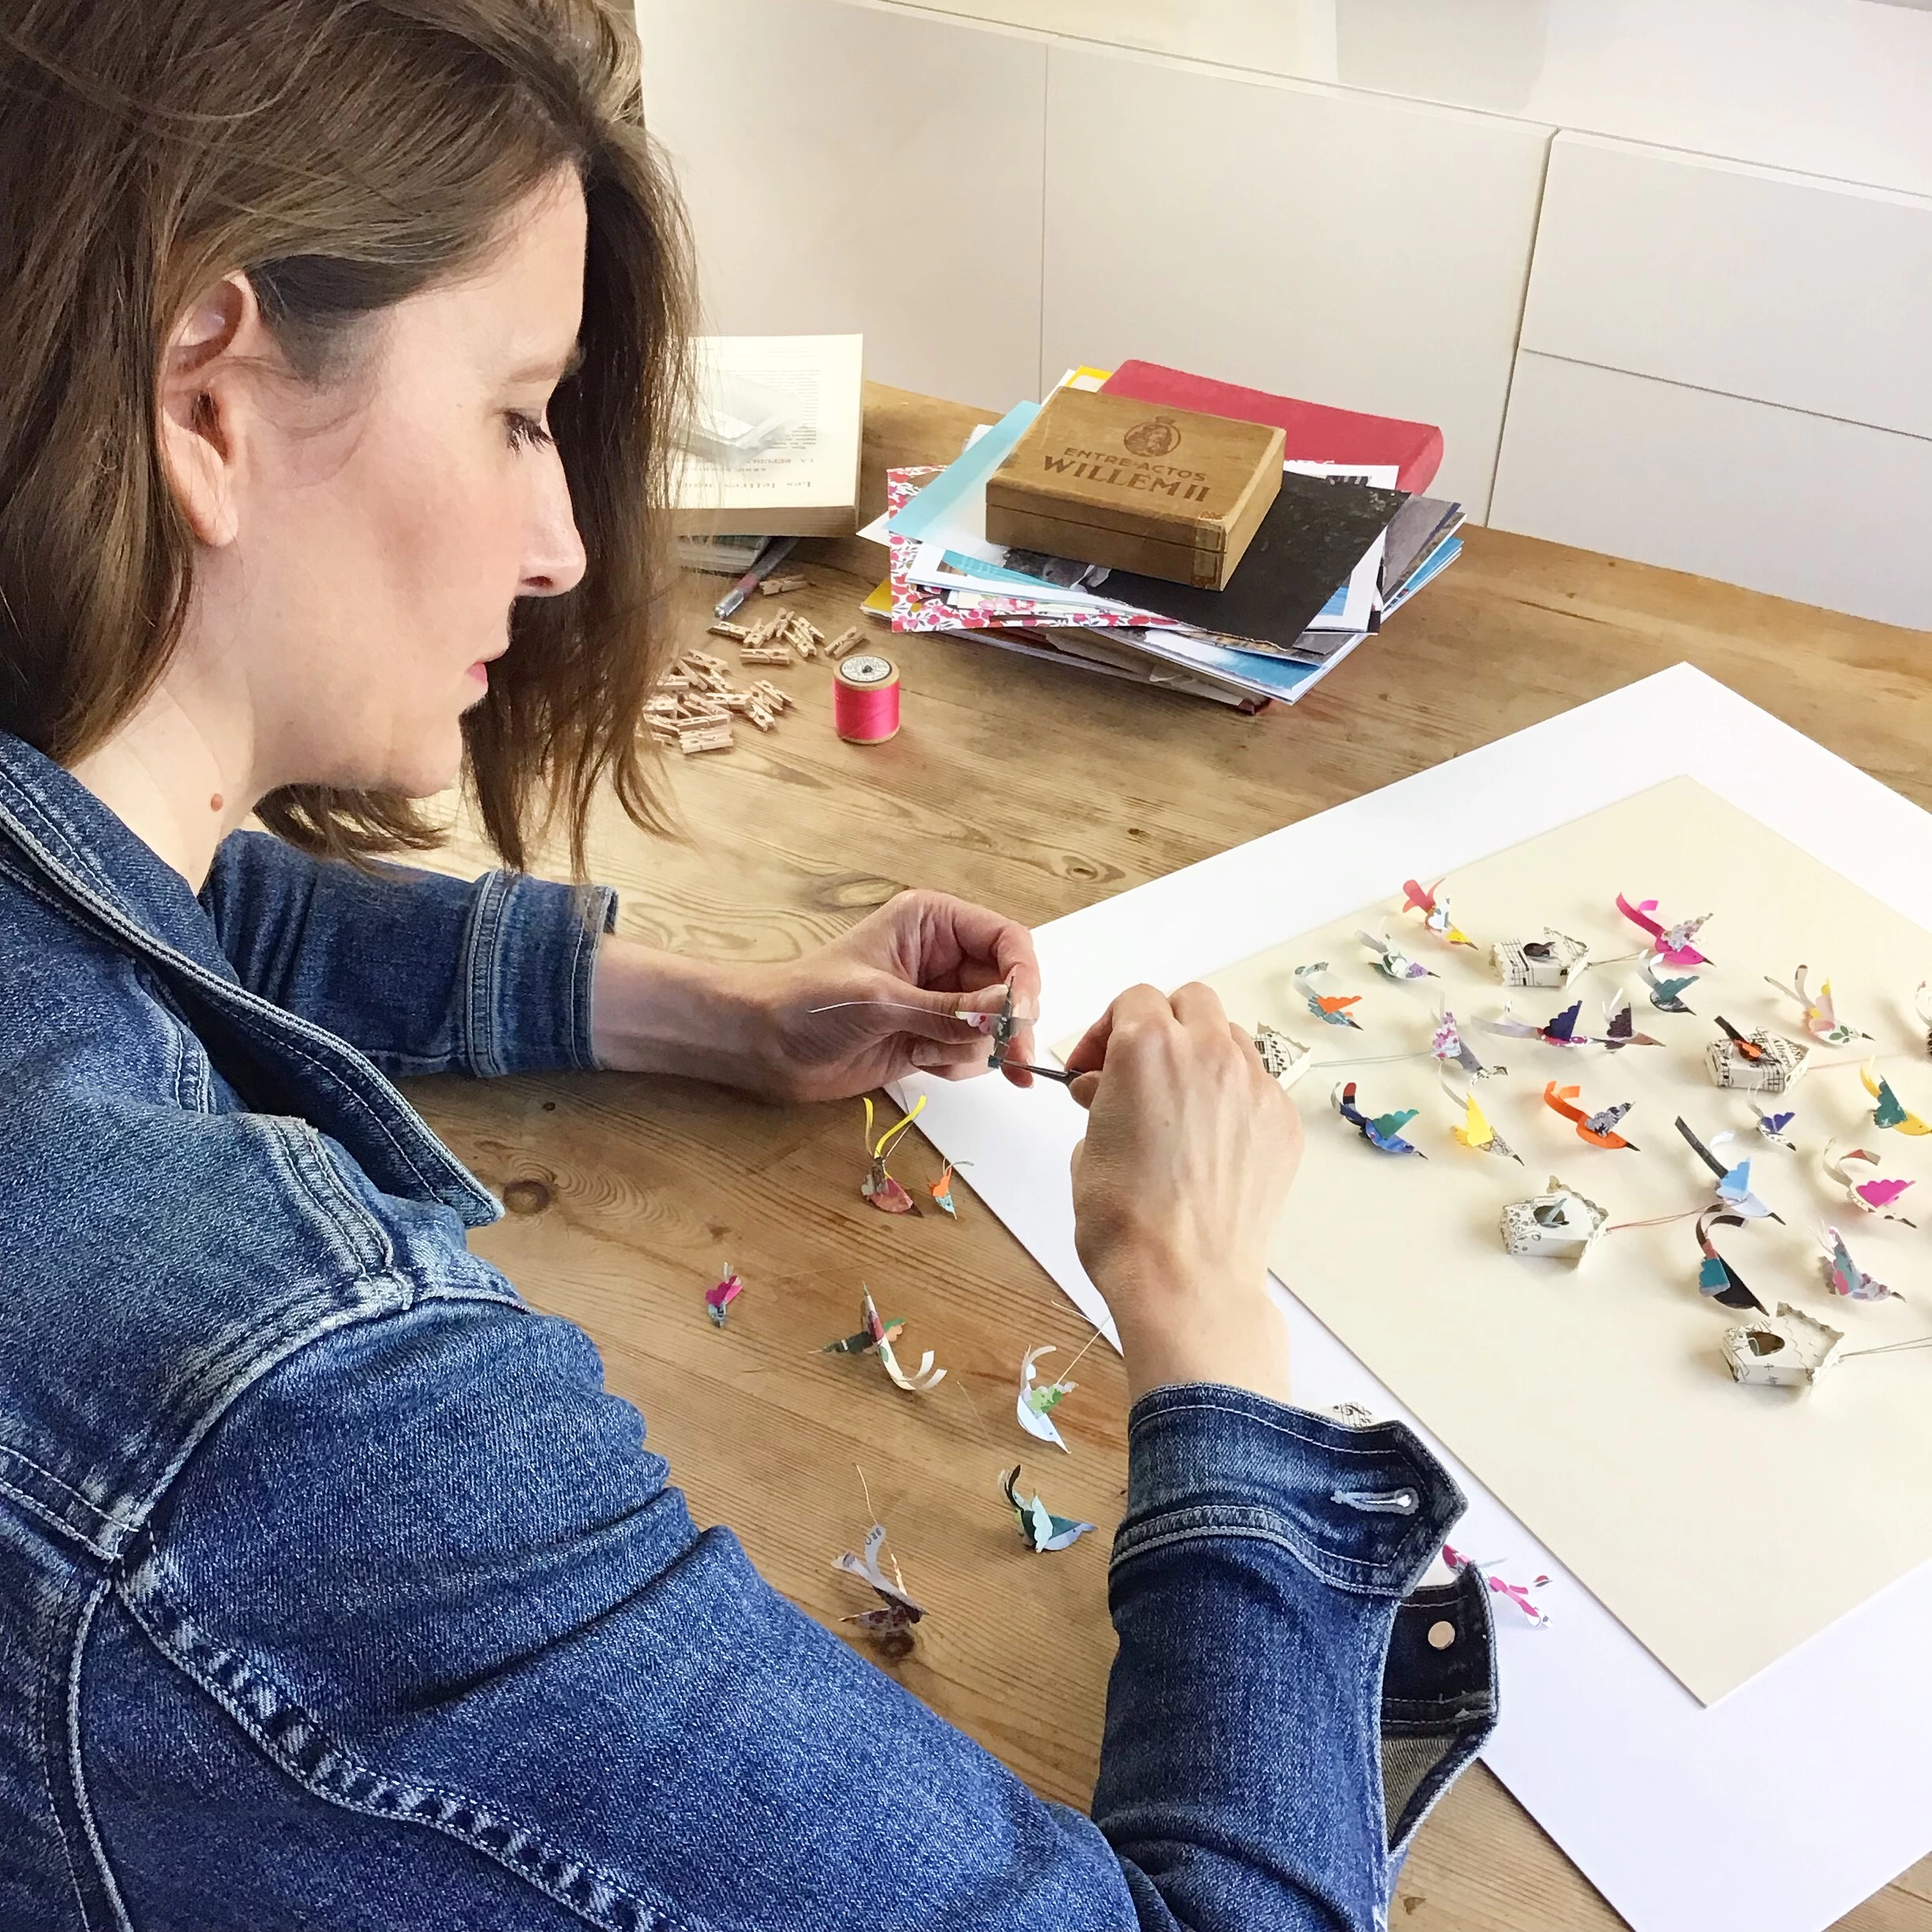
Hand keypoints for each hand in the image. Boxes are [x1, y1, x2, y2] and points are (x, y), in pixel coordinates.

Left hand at [589, 891, 1040, 1102]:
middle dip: (1011, 1023)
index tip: (1023, 1014)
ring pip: (994, 1024)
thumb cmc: (806, 1001)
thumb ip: (948, 1012)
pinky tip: (921, 1064)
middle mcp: (942, 957)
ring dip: (977, 1048)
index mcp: (933, 922)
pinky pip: (971, 1052)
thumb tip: (1006, 1017)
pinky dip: (960, 1064)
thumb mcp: (881, 1001)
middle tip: (1017, 1060)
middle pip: (1009, 985)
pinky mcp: (928, 1038)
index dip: (1024, 976)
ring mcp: (937, 1001)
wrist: (760, 1044)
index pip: (1006, 939)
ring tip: (933, 1055)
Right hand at [1065, 983, 1302, 1403]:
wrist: (1184, 1278)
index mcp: (1147, 1046)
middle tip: (1138, 1070)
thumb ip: (1103, 1099)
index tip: (1095, 1066)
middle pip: (1191, 1002)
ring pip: (1231, 1038)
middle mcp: (1208, 1052)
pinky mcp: (1282, 1123)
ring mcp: (1254, 1086)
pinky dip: (1234, 1098)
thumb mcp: (1088, 1147)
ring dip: (1202, 1055)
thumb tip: (1110, 1089)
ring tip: (1178, 1105)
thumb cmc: (1124, 1220)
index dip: (1107, 1030)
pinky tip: (1211, 1141)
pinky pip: (1257, 1086)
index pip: (1133, 1000)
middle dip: (1162, 1024)